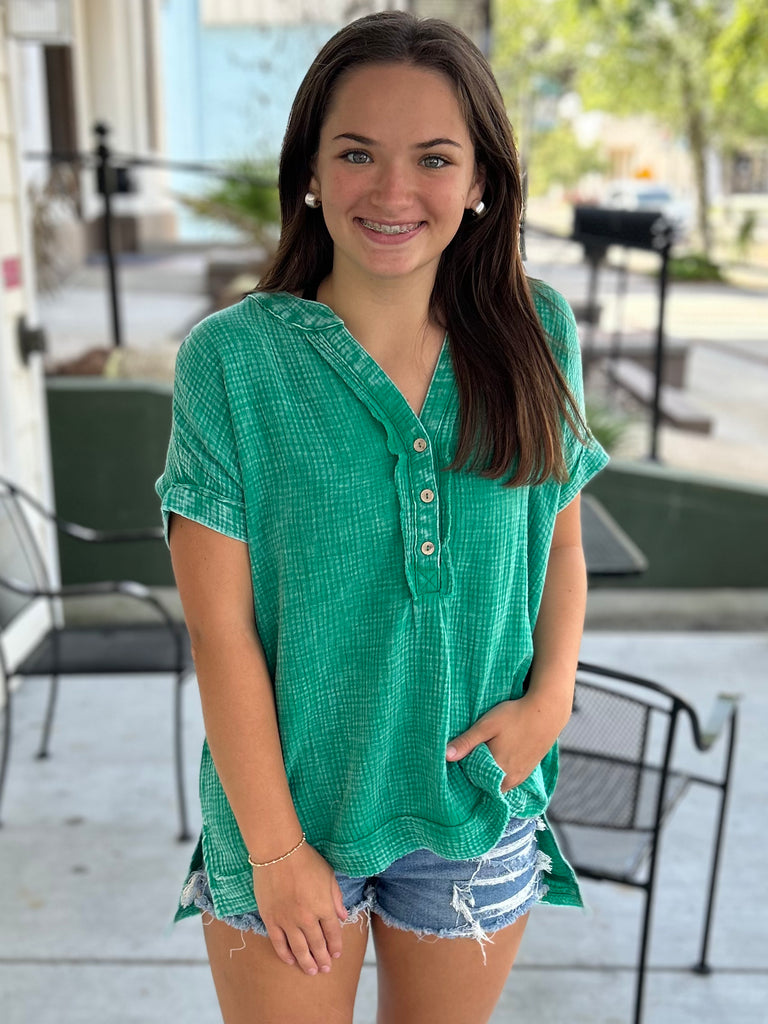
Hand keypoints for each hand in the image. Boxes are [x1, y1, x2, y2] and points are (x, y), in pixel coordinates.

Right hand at [251, 841, 347, 974]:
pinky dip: (285, 954)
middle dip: (323, 959)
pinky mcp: (271, 919)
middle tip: (325, 969)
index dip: (335, 946)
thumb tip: (343, 916)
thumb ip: (336, 898)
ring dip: (307, 962)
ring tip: (311, 971)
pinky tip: (290, 960)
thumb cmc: (306, 860)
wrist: (278, 852)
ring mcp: (288, 920)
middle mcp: (307, 917)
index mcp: (324, 906)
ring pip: (299, 948)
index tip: (336, 955)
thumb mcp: (328, 875)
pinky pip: (279, 942)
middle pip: (317, 945)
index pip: (333, 933)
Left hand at [445, 694, 568, 792]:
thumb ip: (467, 742)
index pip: (472, 781)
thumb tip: (446, 756)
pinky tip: (496, 757)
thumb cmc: (515, 716)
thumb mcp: (487, 725)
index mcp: (498, 771)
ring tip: (482, 756)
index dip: (463, 771)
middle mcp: (510, 780)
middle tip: (468, 757)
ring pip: (496, 783)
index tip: (458, 760)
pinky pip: (507, 780)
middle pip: (484, 784)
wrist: (547, 712)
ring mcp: (520, 778)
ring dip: (488, 774)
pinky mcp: (527, 772)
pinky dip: (499, 772)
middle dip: (475, 775)